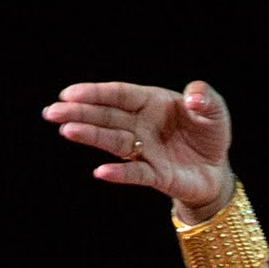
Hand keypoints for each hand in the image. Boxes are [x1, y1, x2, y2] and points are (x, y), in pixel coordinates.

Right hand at [44, 79, 234, 216]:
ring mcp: (145, 150)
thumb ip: (205, 97)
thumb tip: (193, 98)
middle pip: (107, 116)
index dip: (95, 93)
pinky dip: (120, 173)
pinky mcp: (155, 174)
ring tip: (67, 130)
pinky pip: (135, 173)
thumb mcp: (214, 110)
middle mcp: (142, 125)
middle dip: (80, 113)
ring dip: (91, 136)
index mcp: (151, 102)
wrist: (216, 168)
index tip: (69, 93)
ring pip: (113, 141)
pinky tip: (101, 172)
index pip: (119, 94)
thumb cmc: (209, 132)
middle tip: (52, 112)